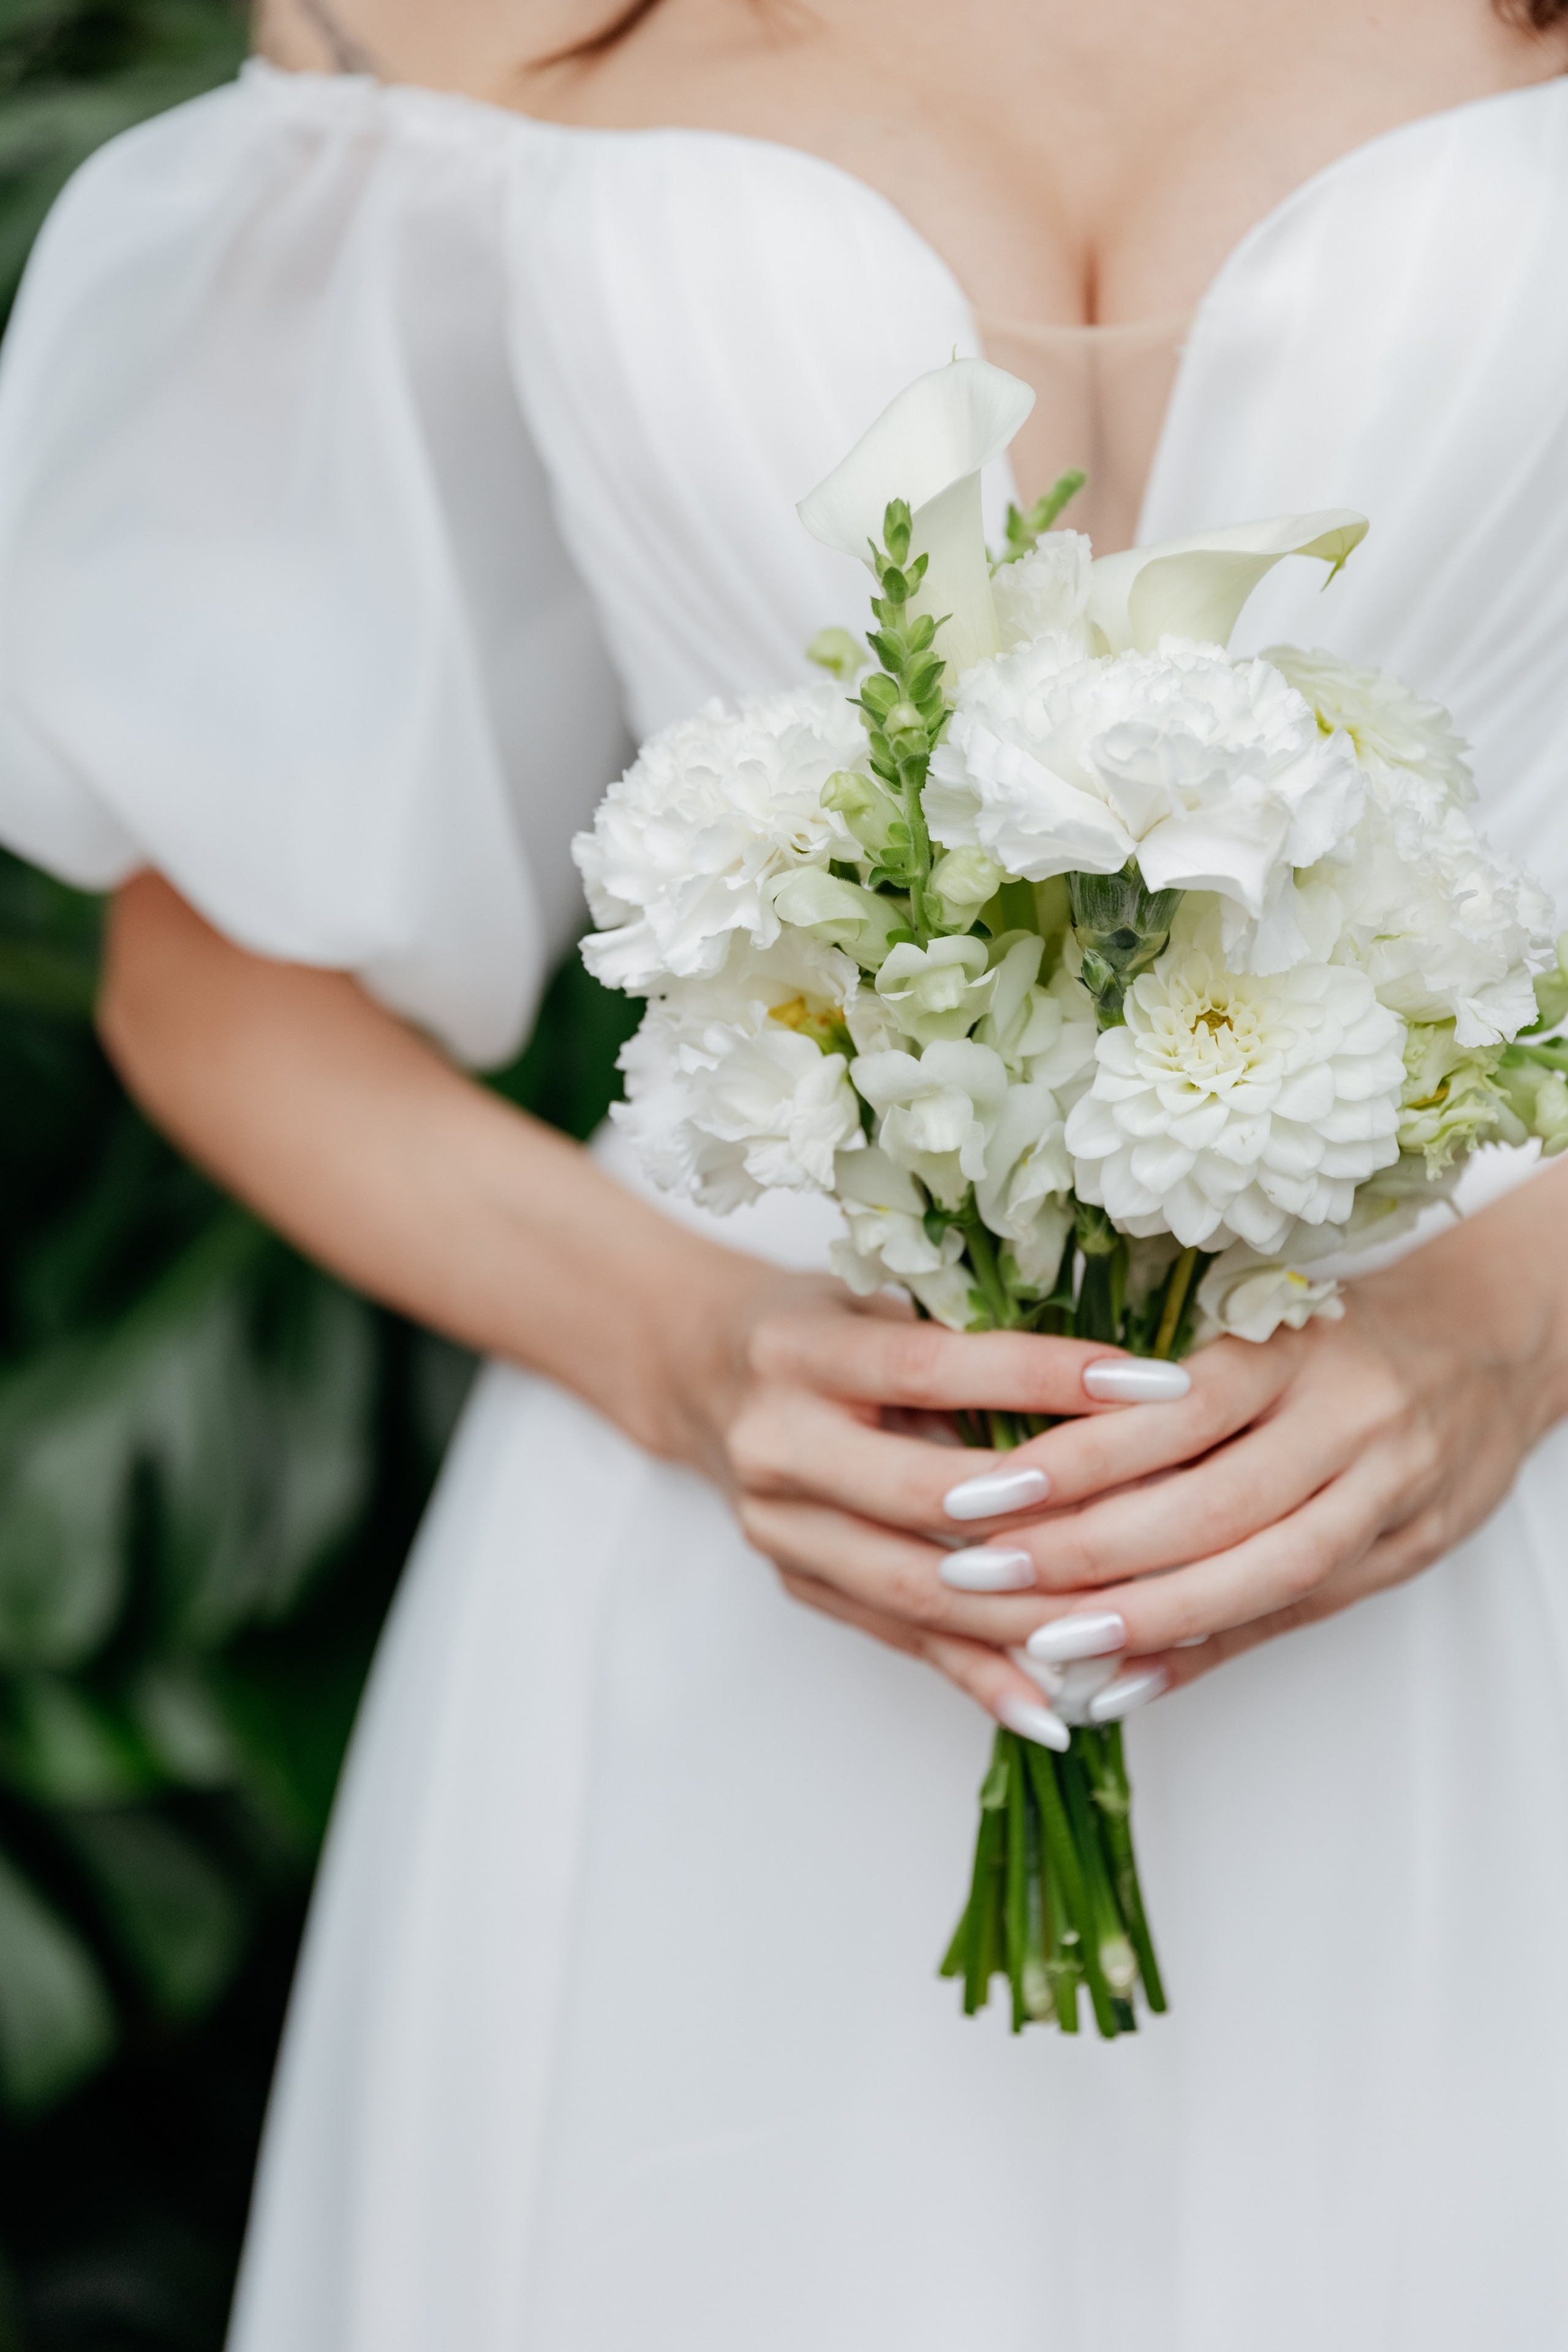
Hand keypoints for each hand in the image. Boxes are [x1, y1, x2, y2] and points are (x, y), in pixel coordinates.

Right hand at [663, 1248, 1187, 1733]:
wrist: (701, 1369)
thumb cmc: (821, 1320)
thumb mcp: (877, 1294)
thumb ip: (963, 1330)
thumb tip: (1102, 1374)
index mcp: (798, 1350)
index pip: (934, 1367)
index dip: (1044, 1379)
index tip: (1152, 1384)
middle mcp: (776, 1442)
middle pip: (927, 1499)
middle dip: (1055, 1515)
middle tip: (1171, 1520)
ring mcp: (779, 1527)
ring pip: (918, 1588)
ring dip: (1030, 1615)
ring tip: (1137, 1622)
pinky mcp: (796, 1582)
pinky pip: (900, 1638)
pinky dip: (980, 1672)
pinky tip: (1054, 1704)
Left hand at [987, 1162, 1567, 1705]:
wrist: (1497, 1341)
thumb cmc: (1344, 1329)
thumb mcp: (1262, 1325)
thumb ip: (1165, 1389)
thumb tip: (1032, 1458)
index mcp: (1293, 1350)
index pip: (1171, 1411)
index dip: (1074, 1458)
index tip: (984, 1493)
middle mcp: (1347, 1421)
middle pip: (1209, 1507)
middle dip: (1086, 1553)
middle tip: (982, 1577)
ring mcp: (1388, 1494)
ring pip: (1260, 1574)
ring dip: (1146, 1619)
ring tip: (1046, 1645)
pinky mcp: (1408, 1552)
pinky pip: (1297, 1614)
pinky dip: (1207, 1652)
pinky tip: (1128, 1680)